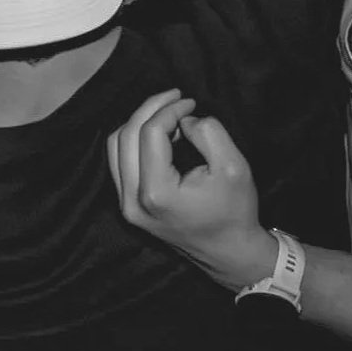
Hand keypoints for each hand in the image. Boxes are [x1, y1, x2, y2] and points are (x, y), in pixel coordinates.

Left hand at [107, 88, 275, 290]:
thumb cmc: (235, 212)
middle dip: (150, 109)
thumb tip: (182, 120)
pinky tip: (159, 132)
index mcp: (157, 193)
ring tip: (167, 112)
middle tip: (175, 97)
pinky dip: (135, 140)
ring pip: (116, 147)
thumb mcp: (233, 166)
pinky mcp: (128, 207)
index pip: (149, 133)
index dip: (169, 109)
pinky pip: (119, 162)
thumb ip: (208, 133)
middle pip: (126, 135)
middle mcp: (133, 201)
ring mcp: (127, 206)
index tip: (190, 102)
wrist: (230, 252)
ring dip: (139, 123)